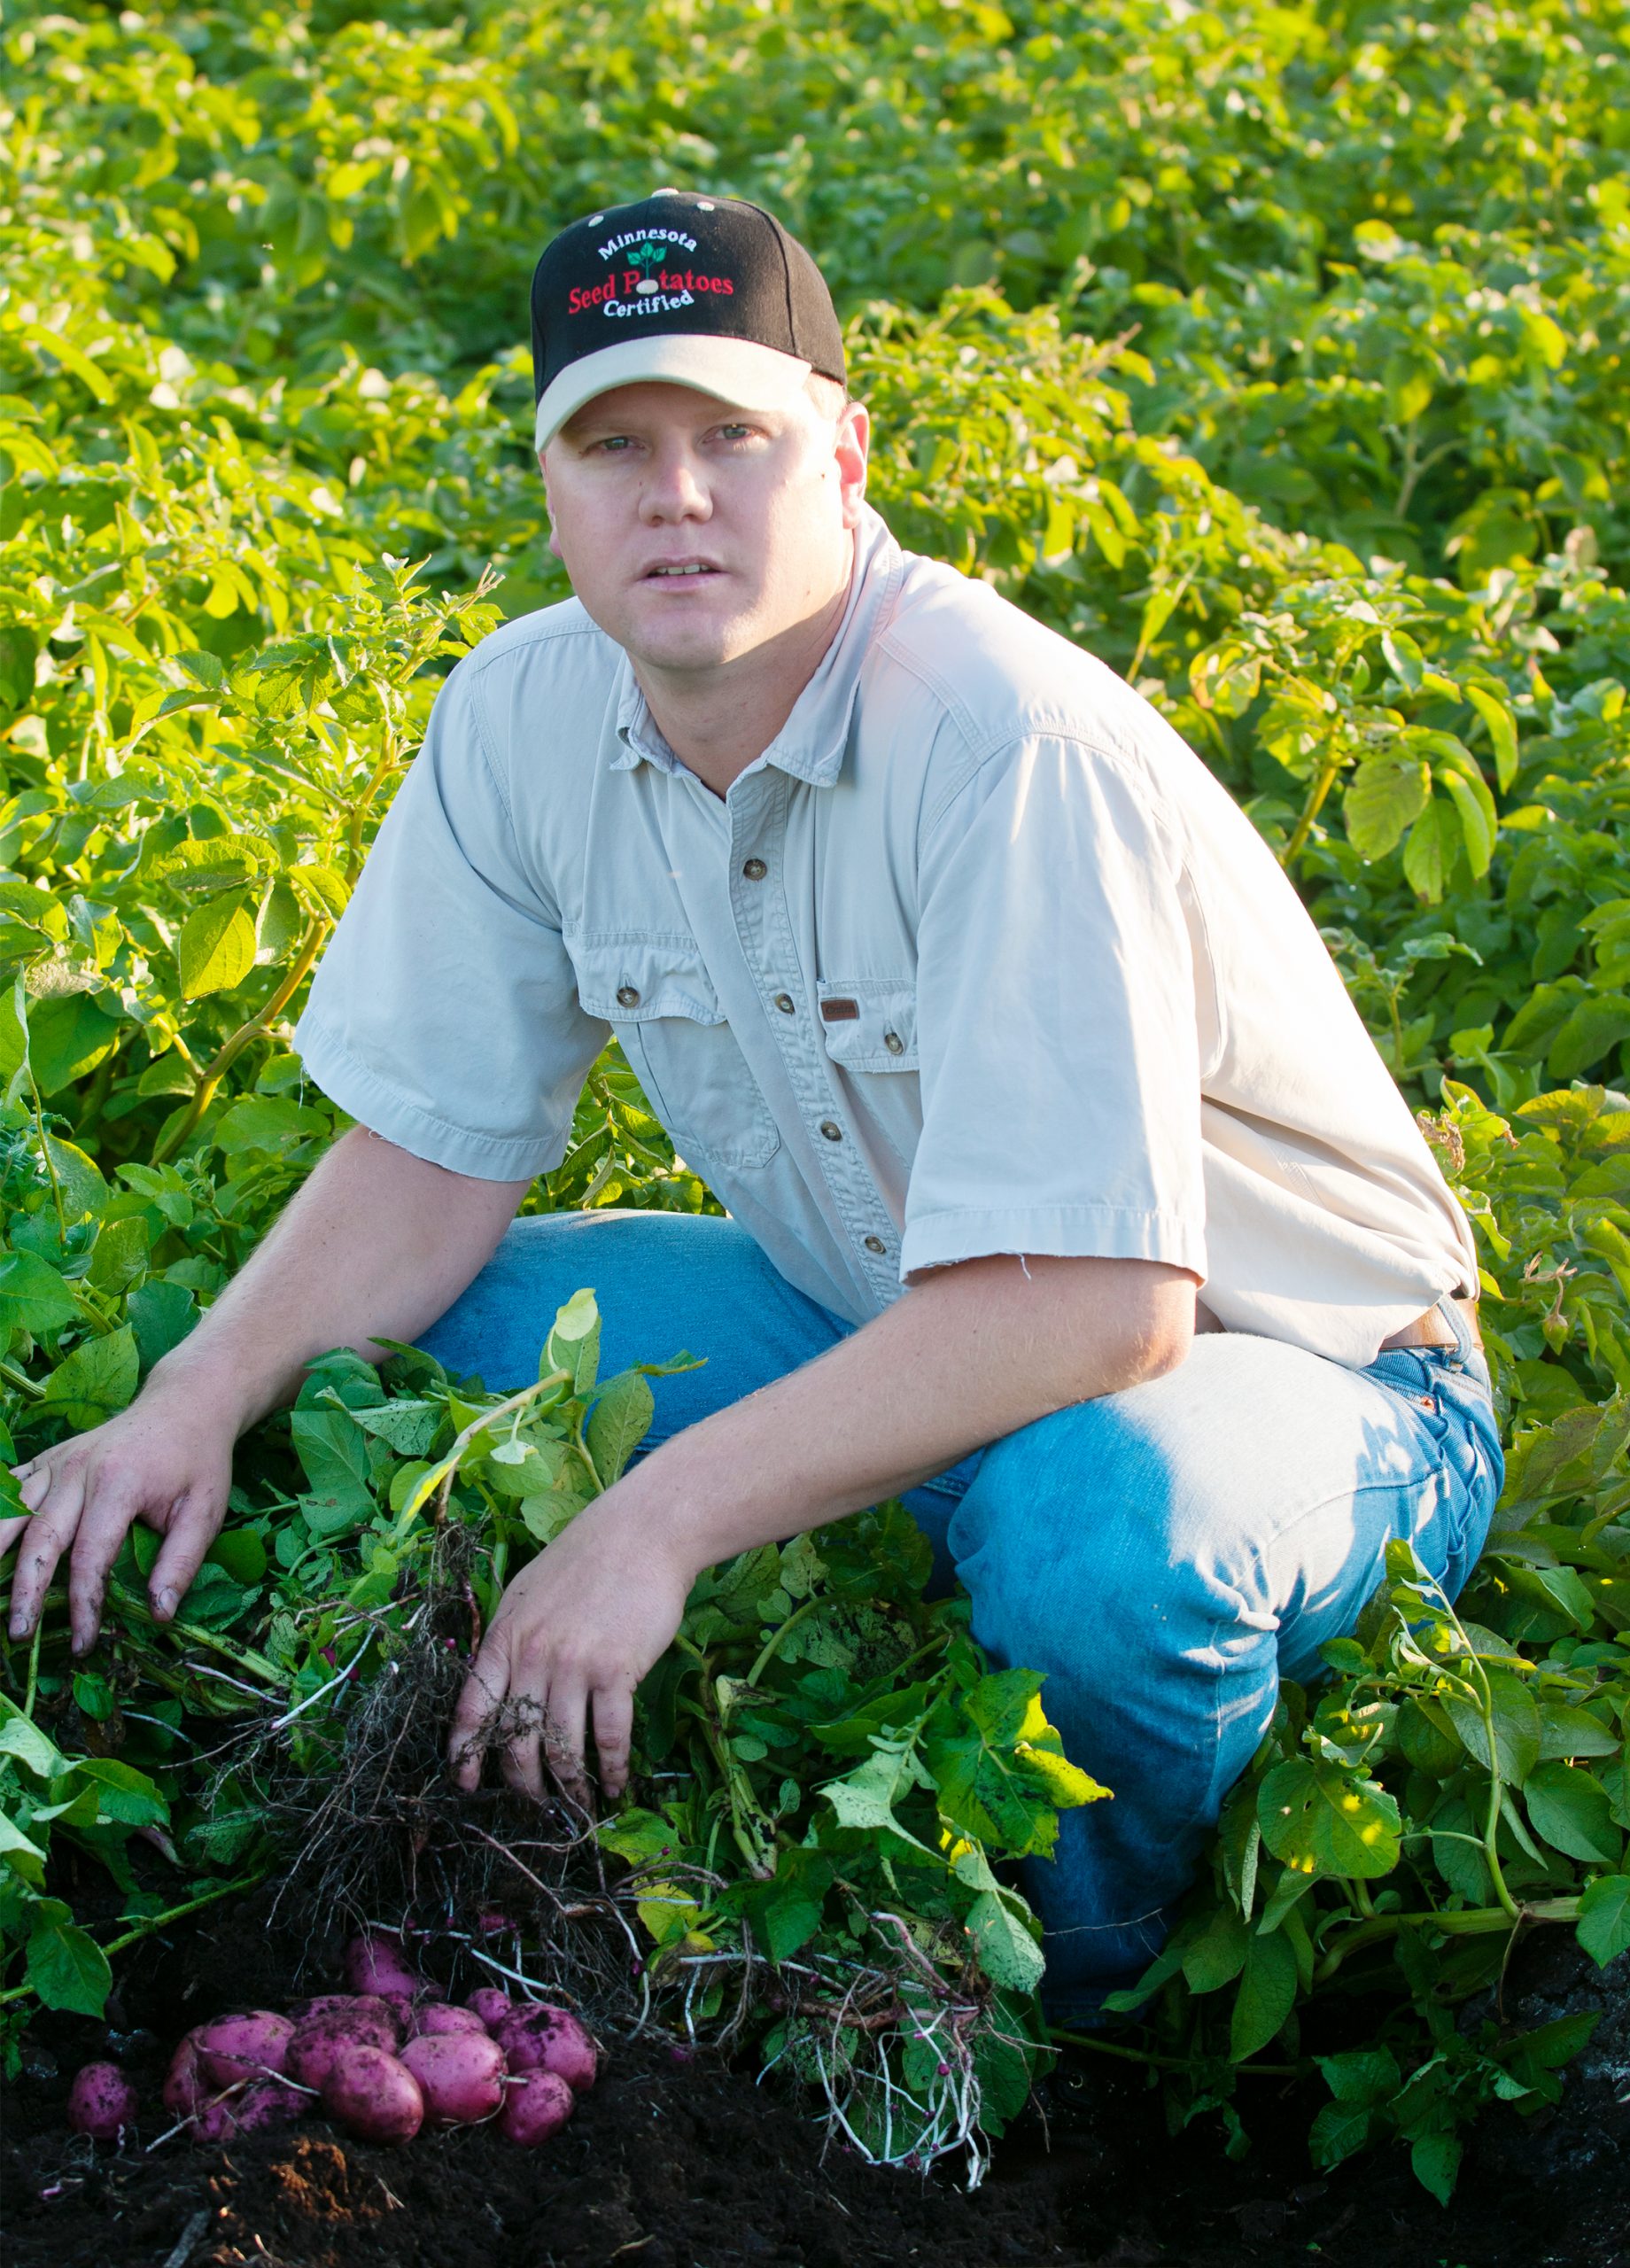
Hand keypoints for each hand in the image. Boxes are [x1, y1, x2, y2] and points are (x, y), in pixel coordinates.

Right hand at [3, 1379, 236, 1652]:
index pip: (91, 1557)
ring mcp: (56, 1462)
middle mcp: (77, 1470)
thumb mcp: (206, 1511)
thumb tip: (159, 1614)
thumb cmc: (197, 1462)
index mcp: (119, 1483)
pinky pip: (8, 1490)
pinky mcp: (46, 1459)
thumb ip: (182, 1562)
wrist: (185, 1405)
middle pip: (40, 1540)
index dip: (84, 1604)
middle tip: (19, 1636)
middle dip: (26, 1593)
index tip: (84, 1643)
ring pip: (10, 1514)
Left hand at [448, 1489, 692, 1804]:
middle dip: (524, 1783)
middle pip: (516, 1739)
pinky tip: (616, 1784)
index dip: (465, 1752)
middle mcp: (532, 1656)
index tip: (464, 1784)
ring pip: (562, 1747)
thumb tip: (500, 1687)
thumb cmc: (585, 1561)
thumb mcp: (528, 1594)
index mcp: (505, 1638)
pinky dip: (613, 1768)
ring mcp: (573, 1665)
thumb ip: (512, 1641)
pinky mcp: (616, 1671)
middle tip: (535, 1805)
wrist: (641, 1535)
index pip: (472, 1707)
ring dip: (570, 1786)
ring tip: (578, 1806)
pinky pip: (610, 1735)